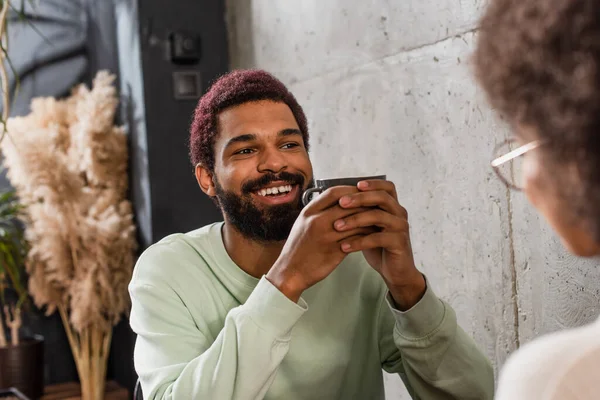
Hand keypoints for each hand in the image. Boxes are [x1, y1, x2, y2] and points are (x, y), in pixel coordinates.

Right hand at [266, 186, 376, 301]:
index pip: (334, 192)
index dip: (350, 189)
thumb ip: (319, 211)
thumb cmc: (298, 247)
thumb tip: (340, 200)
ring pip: (355, 221)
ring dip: (369, 219)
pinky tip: (373, 234)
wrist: (290, 272)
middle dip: (364, 203)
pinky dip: (367, 235)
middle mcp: (317, 221)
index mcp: (309, 212)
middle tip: (376, 203)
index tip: (361, 191)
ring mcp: (326, 236)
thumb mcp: (303, 223)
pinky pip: (356, 238)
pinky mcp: (335, 251)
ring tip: (379, 218)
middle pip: (348, 205)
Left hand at [333, 179, 425, 309]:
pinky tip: (344, 246)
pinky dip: (359, 242)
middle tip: (341, 203)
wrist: (394, 271)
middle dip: (360, 198)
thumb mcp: (367, 226)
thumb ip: (360, 212)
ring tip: (337, 226)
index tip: (355, 184)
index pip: (387, 187)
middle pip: (382, 197)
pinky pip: (378, 238)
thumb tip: (337, 198)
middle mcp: (399, 213)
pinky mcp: (399, 243)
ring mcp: (401, 227)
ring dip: (355, 219)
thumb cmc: (378, 246)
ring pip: (378, 216)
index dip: (373, 183)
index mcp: (392, 206)